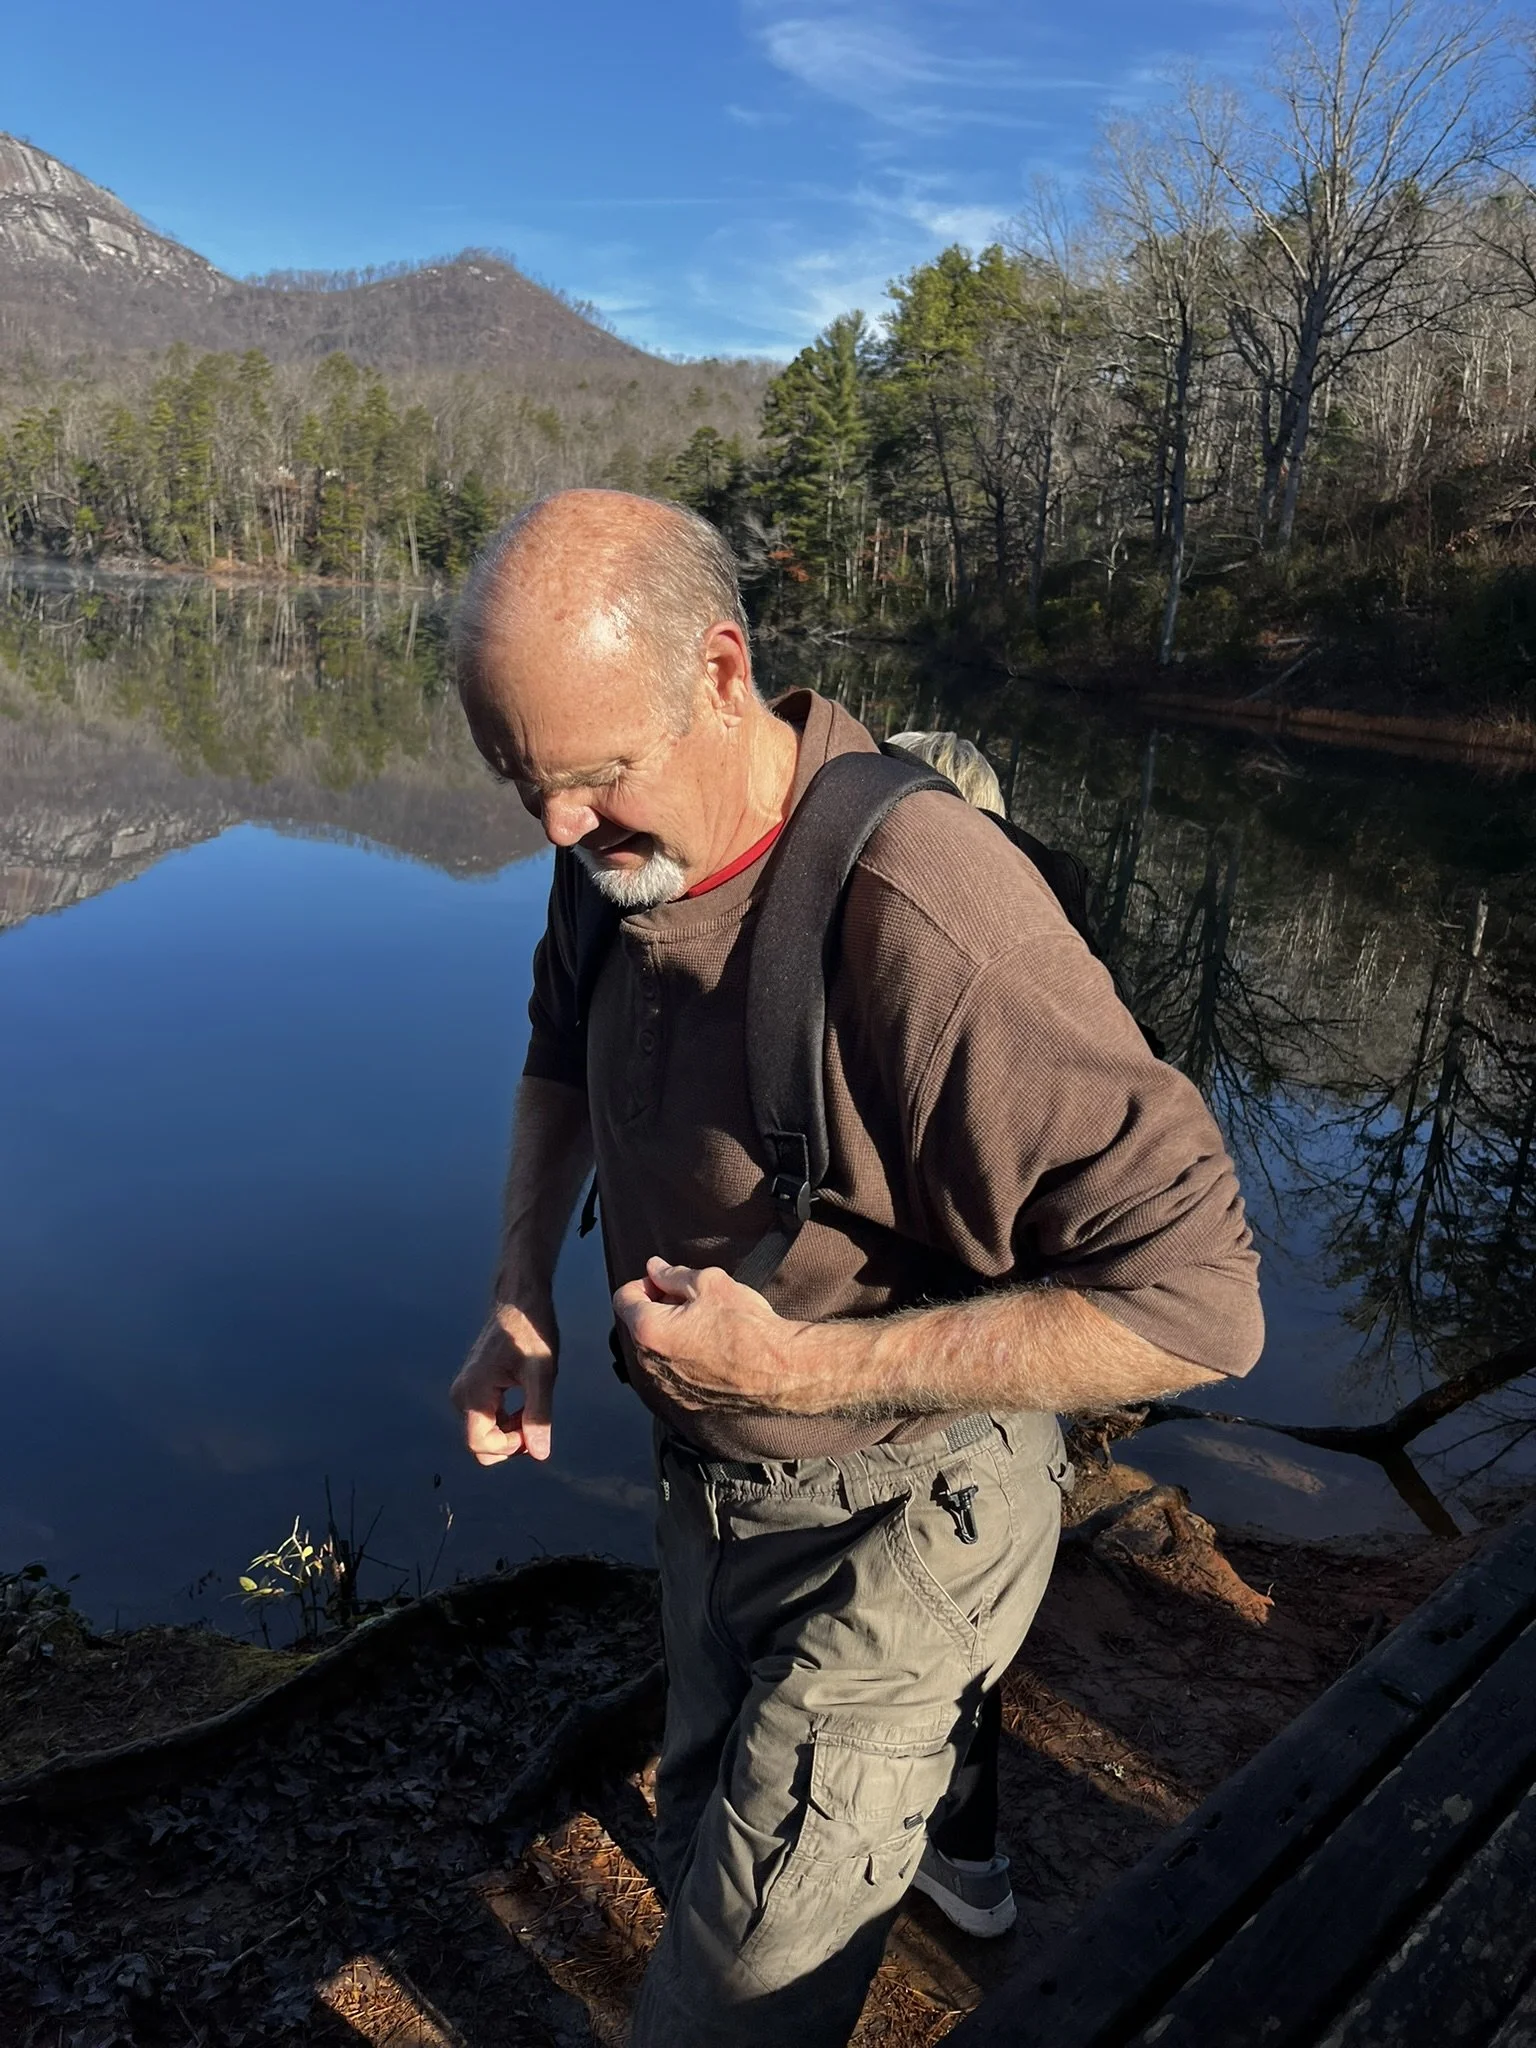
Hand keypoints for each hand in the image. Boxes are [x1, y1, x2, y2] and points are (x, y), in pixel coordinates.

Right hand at [450, 1300, 556, 1463]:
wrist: (520, 1302)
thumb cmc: (531, 1331)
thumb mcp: (542, 1373)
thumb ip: (538, 1414)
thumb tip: (538, 1453)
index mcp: (473, 1393)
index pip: (480, 1446)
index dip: (509, 1448)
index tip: (532, 1431)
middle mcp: (461, 1396)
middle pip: (481, 1443)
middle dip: (510, 1442)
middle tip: (535, 1420)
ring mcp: (463, 1391)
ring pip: (484, 1432)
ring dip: (510, 1431)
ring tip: (532, 1406)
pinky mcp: (471, 1388)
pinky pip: (485, 1419)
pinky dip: (506, 1421)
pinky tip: (524, 1404)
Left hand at [613, 1258, 829, 1414]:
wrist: (779, 1369)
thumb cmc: (745, 1325)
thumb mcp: (709, 1283)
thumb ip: (674, 1274)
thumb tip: (654, 1268)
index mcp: (649, 1330)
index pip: (623, 1298)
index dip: (642, 1283)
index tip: (664, 1281)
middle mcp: (650, 1362)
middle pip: (638, 1324)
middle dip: (657, 1306)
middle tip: (690, 1298)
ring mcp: (666, 1385)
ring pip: (655, 1349)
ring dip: (670, 1331)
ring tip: (705, 1322)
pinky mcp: (685, 1399)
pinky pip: (672, 1370)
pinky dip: (683, 1355)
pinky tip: (711, 1346)